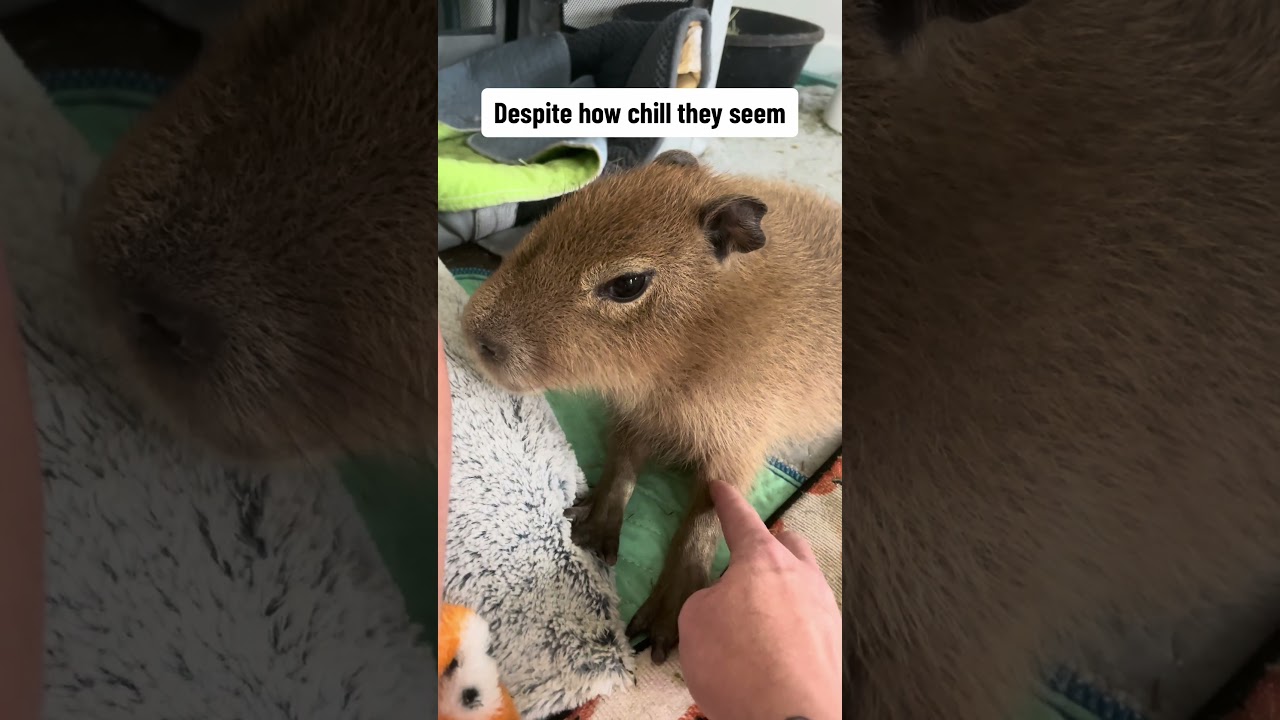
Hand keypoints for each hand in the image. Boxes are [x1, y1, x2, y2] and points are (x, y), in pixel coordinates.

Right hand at [677, 481, 839, 719]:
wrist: (793, 718)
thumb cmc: (737, 663)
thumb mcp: (696, 623)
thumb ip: (709, 600)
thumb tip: (726, 603)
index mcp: (763, 560)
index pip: (741, 518)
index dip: (727, 500)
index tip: (719, 486)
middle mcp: (802, 576)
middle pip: (789, 545)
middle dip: (769, 547)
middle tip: (746, 567)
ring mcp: (826, 610)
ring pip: (804, 584)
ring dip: (782, 593)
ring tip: (759, 620)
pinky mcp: (837, 644)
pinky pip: (812, 621)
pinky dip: (793, 628)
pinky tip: (778, 650)